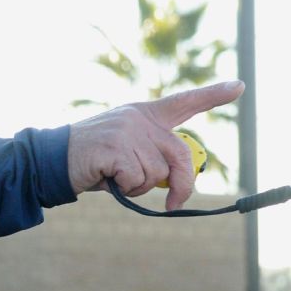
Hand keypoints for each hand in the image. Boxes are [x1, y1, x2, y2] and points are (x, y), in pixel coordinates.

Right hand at [68, 81, 243, 209]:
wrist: (51, 159)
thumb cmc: (91, 161)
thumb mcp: (124, 152)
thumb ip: (151, 158)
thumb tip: (176, 186)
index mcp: (143, 114)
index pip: (183, 102)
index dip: (212, 95)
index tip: (239, 86)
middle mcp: (139, 118)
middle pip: (181, 155)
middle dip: (183, 185)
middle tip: (174, 205)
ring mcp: (128, 131)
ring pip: (157, 174)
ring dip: (138, 186)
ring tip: (113, 177)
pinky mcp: (117, 148)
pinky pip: (138, 180)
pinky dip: (125, 188)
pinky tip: (105, 178)